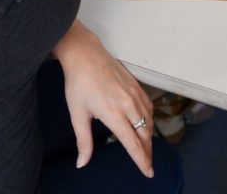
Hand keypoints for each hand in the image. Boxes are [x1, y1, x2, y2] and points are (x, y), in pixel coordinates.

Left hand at [52, 21, 154, 176]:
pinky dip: (149, 119)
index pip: (132, 143)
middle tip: (147, 164)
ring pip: (148, 121)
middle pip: (144, 135)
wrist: (85, 55)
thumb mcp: (77, 115)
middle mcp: (128, 105)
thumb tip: (82, 162)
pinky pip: (148, 107)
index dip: (141, 160)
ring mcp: (134, 94)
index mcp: (113, 114)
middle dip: (147, 152)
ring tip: (146, 148)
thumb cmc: (78, 83)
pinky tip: (145, 124)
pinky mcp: (136, 86)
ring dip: (149, 136)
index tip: (148, 171)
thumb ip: (83, 141)